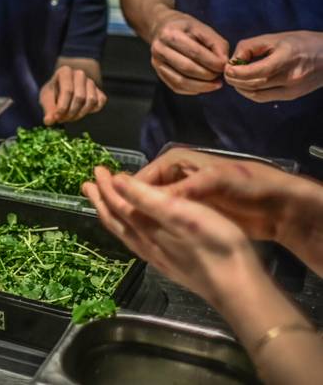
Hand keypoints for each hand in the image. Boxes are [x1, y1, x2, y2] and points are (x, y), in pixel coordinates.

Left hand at [39, 64, 106, 124]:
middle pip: (80, 97)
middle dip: (71, 112)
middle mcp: (79, 74)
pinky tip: (81, 112)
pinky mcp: (99, 91)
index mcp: (65, 71)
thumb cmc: (53, 93)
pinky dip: (92, 110)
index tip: (57, 117)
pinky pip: (100, 102)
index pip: (68, 90)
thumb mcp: (46, 99)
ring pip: (91, 100)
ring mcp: (91, 82)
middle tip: (62, 120)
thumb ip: (48, 109)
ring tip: (69, 117)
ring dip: (81, 113)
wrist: (61, 91)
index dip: (62, 106)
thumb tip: (48, 121)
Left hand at [82, 167, 263, 311]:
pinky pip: (137, 243)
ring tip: (104, 204)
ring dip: (111, 215)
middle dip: (101, 200)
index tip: (97, 169)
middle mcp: (146, 243)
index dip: (106, 186)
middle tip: (87, 185)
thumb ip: (145, 197)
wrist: (238, 286)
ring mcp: (157, 257)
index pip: (118, 203)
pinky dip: (128, 230)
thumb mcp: (179, 212)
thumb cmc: (213, 242)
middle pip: (116, 219)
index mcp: (146, 227)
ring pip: (125, 233)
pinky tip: (134, 232)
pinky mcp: (170, 265)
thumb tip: (115, 181)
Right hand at [135, 147, 303, 246]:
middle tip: (122, 221)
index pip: (143, 176)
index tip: (119, 209)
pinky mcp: (194, 213)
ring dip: (146, 217)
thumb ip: (181, 190)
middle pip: (146, 191)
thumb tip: (148, 197)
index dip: (130, 192)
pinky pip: (170, 218)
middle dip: (134, 204)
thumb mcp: (214, 182)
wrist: (280, 205)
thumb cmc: (246, 184)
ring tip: (134, 232)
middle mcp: (176, 177)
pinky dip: (161, 226)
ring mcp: (185, 196)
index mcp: (175, 161)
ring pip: (157, 207)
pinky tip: (155, 238)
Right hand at [149, 9, 226, 94]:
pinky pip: (176, 87)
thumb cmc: (186, 29)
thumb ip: (217, 44)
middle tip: (220, 75)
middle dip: (208, 75)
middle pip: (187, 68)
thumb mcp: (203, 28)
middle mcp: (160, 48)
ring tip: (215, 84)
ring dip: (202, 86)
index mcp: (171, 33)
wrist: (162, 28)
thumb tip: (223, 64)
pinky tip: (203, 86)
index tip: (224, 66)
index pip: (194, 52)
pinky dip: (192, 90)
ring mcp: (156, 61)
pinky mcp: (158, 72)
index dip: (212, 62)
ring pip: (180, 81)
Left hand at [225, 31, 322, 101]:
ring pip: (258, 95)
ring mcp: (292, 90)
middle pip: (255, 85)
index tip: (227, 69)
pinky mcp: (292, 96)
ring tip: (233, 78)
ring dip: (241, 88)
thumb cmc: (300, 42)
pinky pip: (265, 98)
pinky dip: (251, 92)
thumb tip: (234, 61)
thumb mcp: (274, 38)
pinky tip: (245, 84)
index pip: (259, 71)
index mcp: (286, 58)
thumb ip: (250, 47)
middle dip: (235, 80)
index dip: (239, 72)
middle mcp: (290, 77)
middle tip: (226, 73)